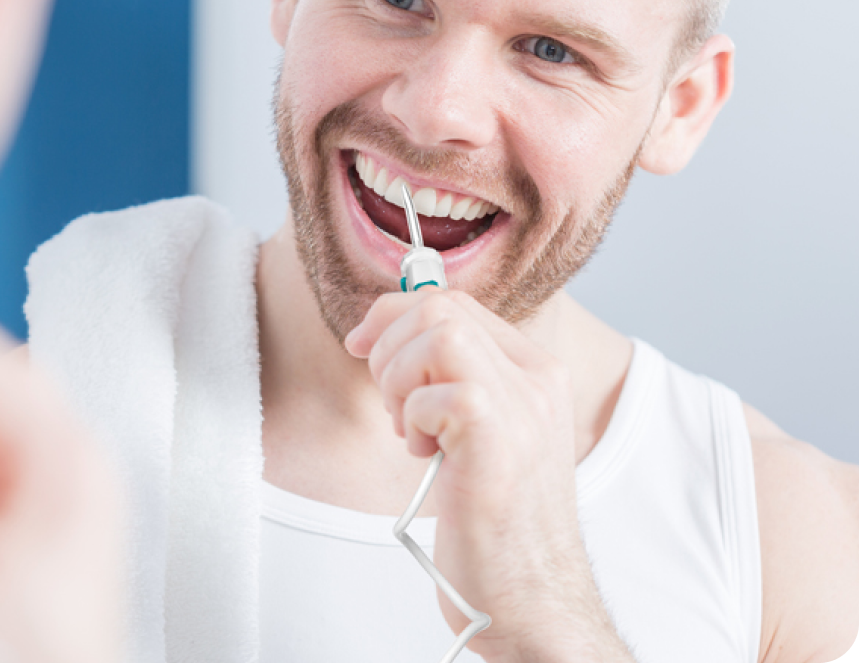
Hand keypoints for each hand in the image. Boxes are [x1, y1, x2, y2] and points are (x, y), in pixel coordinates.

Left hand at [345, 290, 631, 662]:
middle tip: (393, 405)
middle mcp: (538, 381)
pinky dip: (412, 420)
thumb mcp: (481, 430)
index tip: (361, 346)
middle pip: (438, 308)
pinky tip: (426, 456)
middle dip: (389, 348)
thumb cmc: (495, 519)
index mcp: (536, 371)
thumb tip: (386, 328)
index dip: (393, 314)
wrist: (533, 596)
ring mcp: (524, 410)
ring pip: (438, 334)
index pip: (454, 301)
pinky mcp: (499, 445)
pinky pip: (435, 395)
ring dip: (399, 380)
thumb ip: (452, 378)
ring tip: (411, 431)